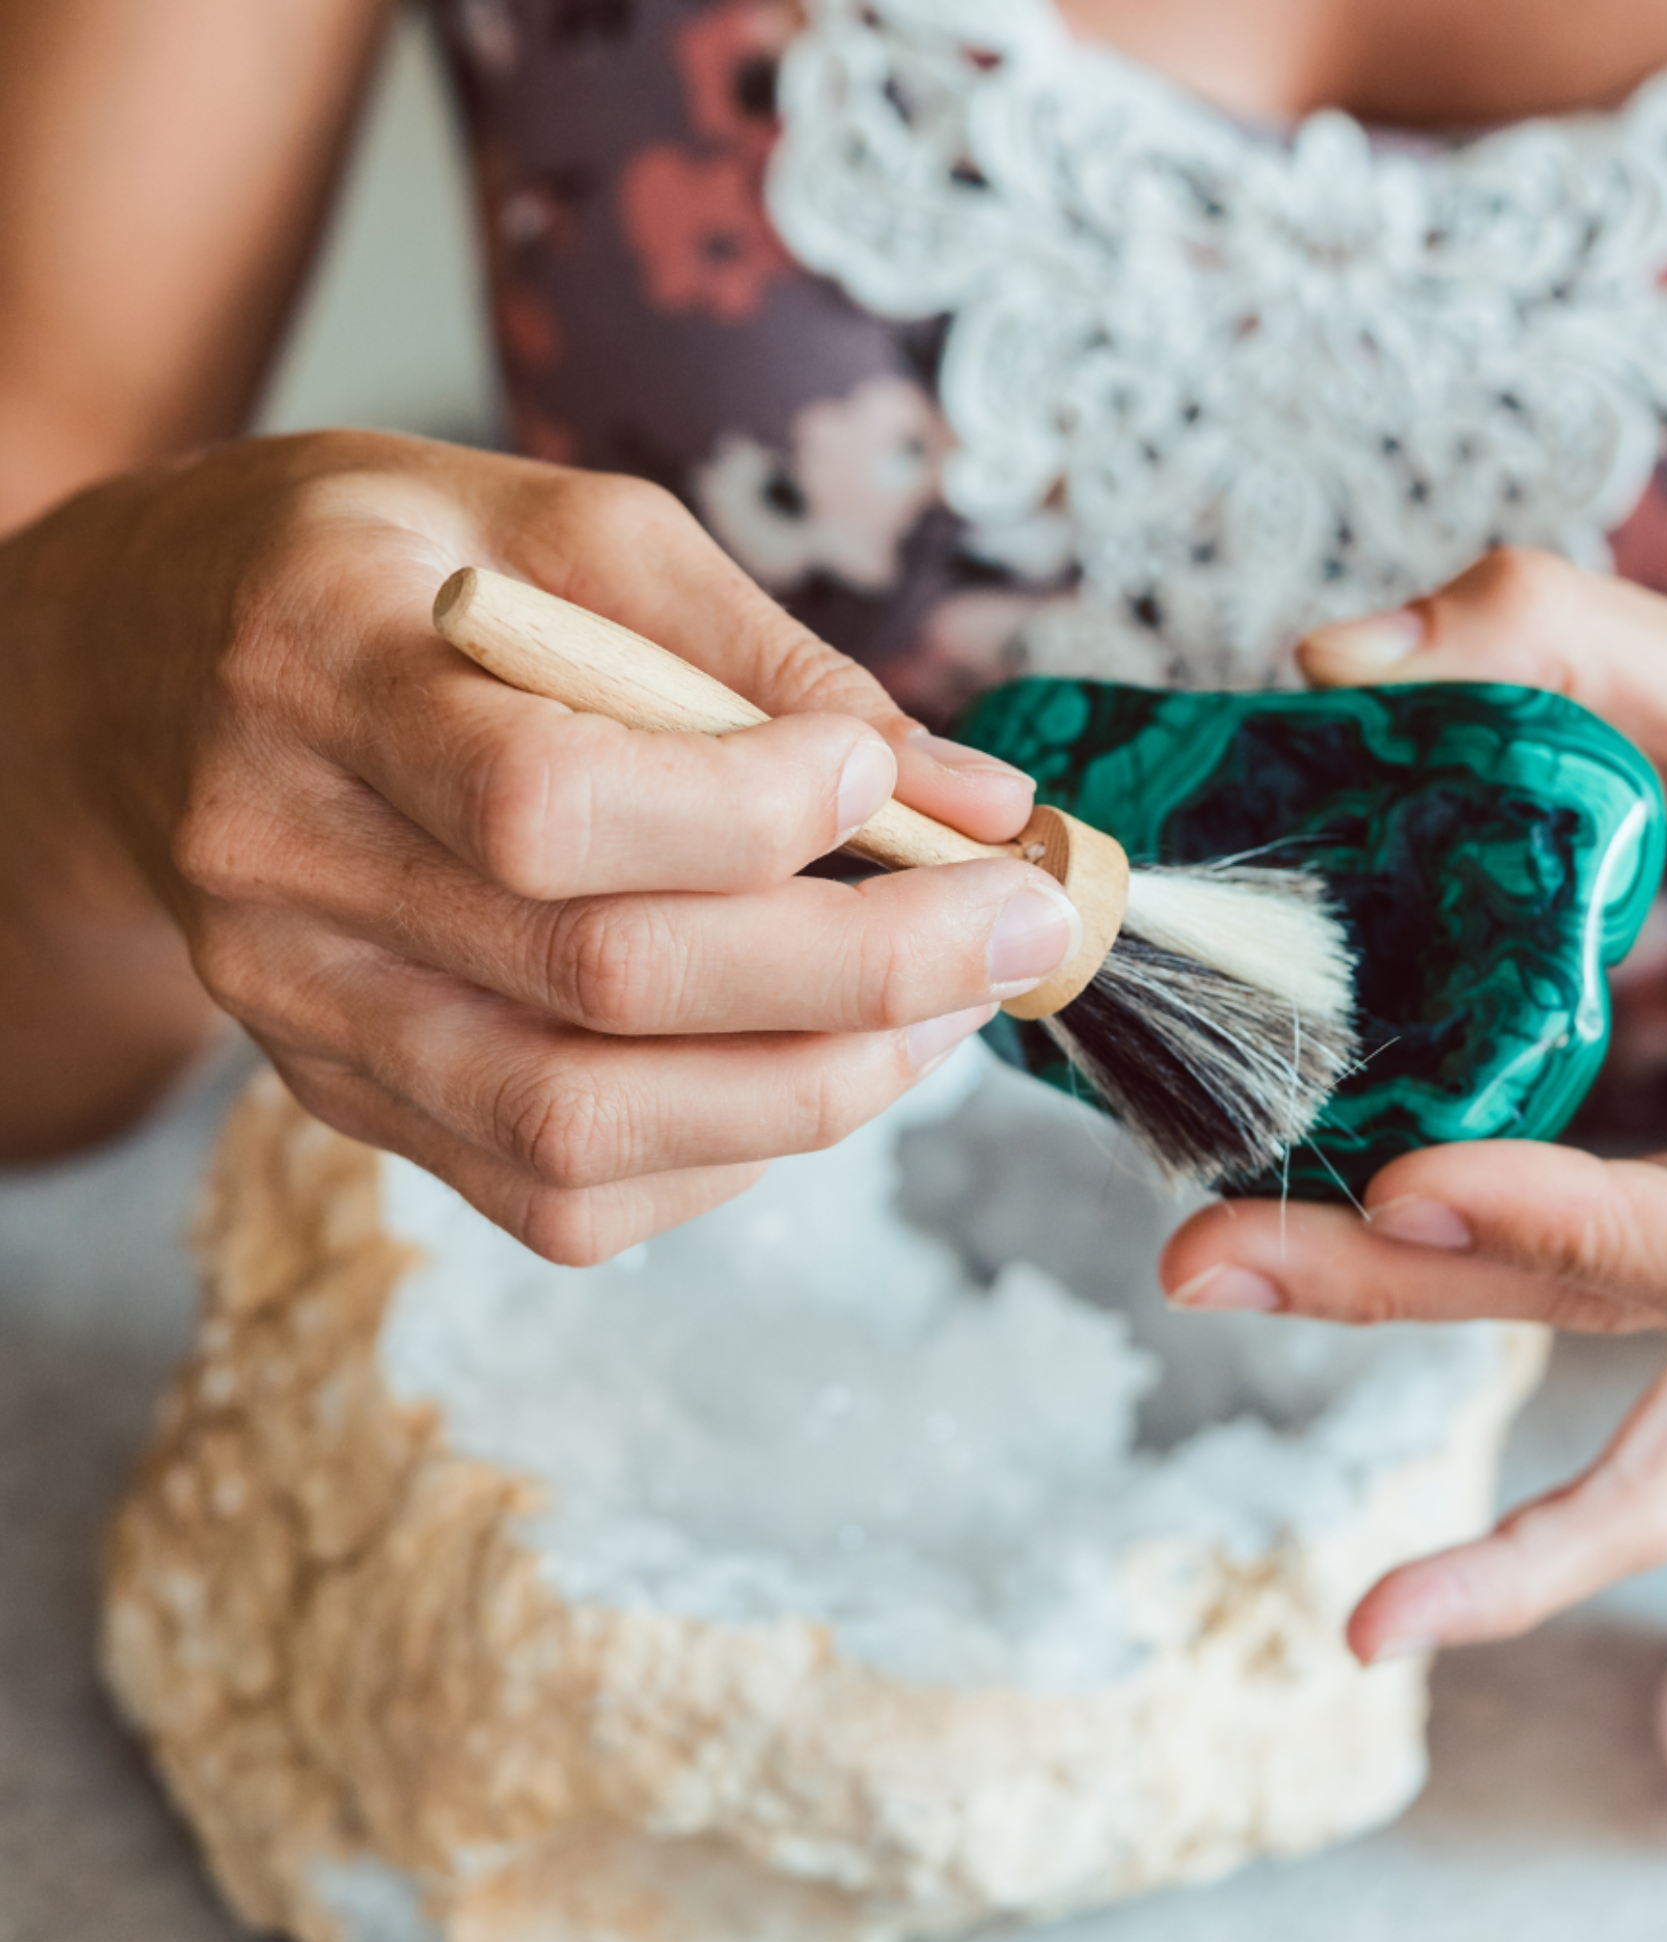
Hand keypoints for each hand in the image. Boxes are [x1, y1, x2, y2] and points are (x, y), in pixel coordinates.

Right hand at [2, 432, 1077, 1258]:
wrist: (154, 678)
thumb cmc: (393, 576)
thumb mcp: (568, 532)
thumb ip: (768, 659)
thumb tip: (974, 798)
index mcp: (317, 665)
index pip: (542, 796)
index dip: (749, 810)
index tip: (891, 783)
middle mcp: (282, 863)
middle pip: (598, 981)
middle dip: (863, 970)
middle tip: (1024, 930)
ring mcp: (303, 1009)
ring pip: (583, 1126)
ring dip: (816, 1085)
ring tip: (949, 1010)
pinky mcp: (346, 1100)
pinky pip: (557, 1196)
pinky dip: (726, 1151)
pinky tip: (816, 1067)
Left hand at [1161, 548, 1666, 1653]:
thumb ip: (1576, 643)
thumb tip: (1331, 660)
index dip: (1569, 1227)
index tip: (1393, 1180)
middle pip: (1644, 1326)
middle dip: (1408, 1295)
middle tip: (1203, 1255)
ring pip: (1644, 1423)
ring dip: (1448, 1418)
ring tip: (1288, 1467)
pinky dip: (1544, 1550)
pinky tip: (1403, 1612)